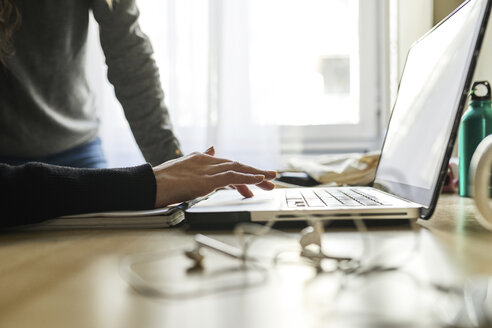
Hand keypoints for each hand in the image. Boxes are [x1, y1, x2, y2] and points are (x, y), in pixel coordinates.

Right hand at [153, 147, 276, 207]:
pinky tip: (259, 179)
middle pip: (236, 165)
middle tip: (271, 179)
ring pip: (238, 168)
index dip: (243, 172)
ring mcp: (207, 169)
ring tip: (271, 180)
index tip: (256, 181)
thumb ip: (199, 160)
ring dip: (257, 175)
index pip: (228, 165)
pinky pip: (232, 176)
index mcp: (201, 159)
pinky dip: (248, 177)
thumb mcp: (183, 168)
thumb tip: (212, 149)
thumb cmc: (161, 182)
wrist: (148, 186)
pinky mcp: (206, 179)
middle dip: (255, 172)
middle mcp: (206, 161)